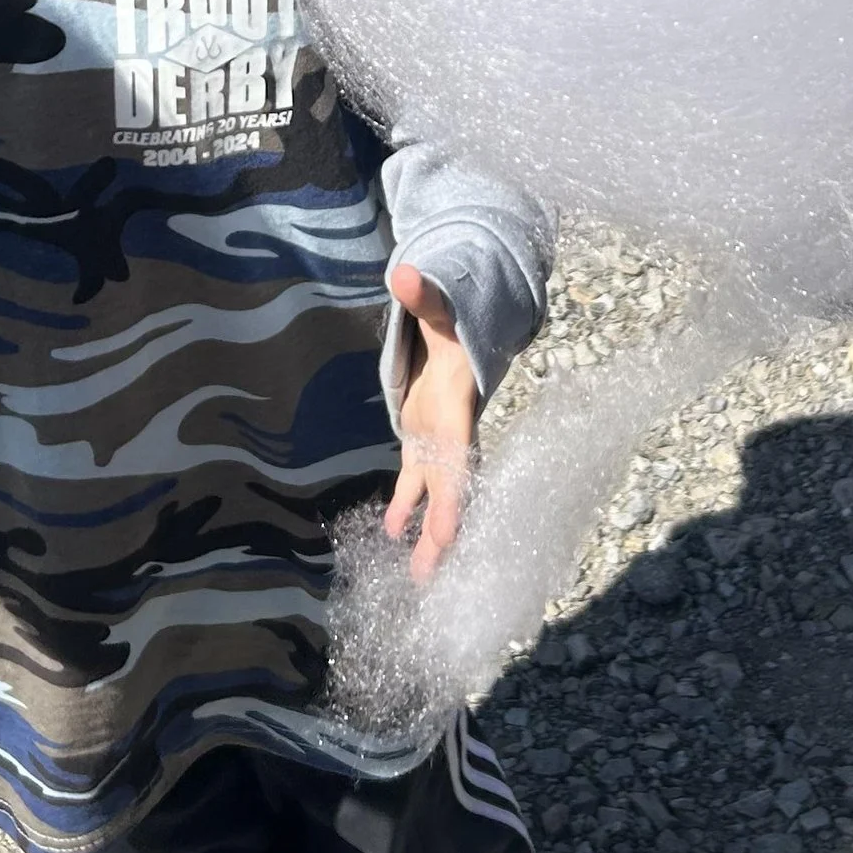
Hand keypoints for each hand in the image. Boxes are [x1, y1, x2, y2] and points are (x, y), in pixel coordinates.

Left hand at [382, 262, 476, 583]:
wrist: (461, 326)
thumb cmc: (451, 318)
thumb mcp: (438, 308)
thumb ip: (423, 296)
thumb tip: (404, 274)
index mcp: (456, 411)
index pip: (458, 462)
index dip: (453, 497)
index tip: (447, 535)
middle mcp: (451, 435)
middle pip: (450, 493)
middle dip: (444, 535)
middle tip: (432, 577)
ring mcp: (437, 443)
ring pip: (433, 497)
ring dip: (427, 535)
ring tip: (418, 578)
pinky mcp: (423, 444)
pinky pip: (415, 484)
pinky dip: (405, 508)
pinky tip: (391, 533)